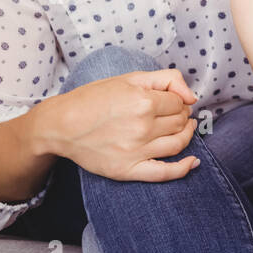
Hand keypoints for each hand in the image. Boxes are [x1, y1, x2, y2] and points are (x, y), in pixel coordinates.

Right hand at [53, 69, 199, 181]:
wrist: (60, 125)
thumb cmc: (94, 99)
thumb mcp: (130, 78)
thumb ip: (167, 79)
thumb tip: (192, 97)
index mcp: (143, 102)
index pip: (179, 103)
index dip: (179, 101)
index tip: (171, 102)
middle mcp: (142, 127)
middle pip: (180, 122)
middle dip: (182, 116)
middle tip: (173, 114)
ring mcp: (135, 151)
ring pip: (178, 143)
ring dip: (186, 135)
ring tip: (184, 128)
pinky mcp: (127, 170)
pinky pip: (164, 173)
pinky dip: (183, 169)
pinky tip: (192, 162)